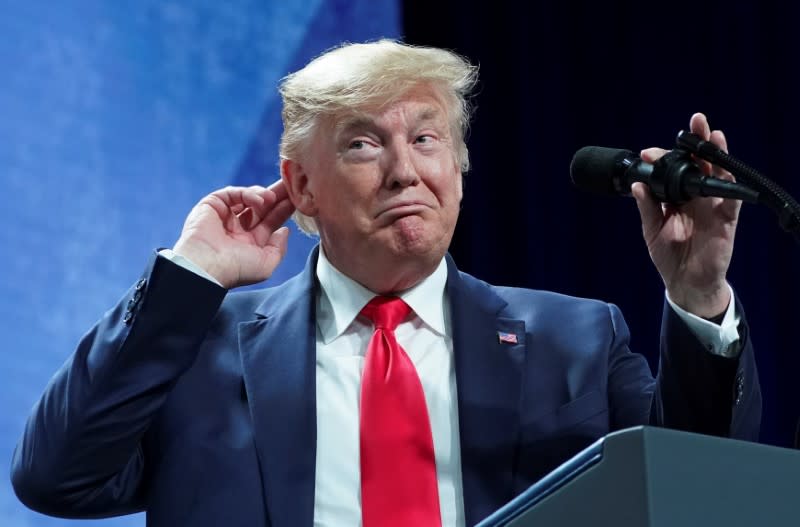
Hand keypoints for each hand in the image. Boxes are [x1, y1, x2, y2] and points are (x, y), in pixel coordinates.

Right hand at [172, 181, 295, 288]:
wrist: (207, 266)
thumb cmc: (236, 270)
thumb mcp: (266, 264)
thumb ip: (279, 248)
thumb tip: (285, 231)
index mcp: (250, 243)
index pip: (271, 221)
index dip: (284, 210)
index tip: (298, 199)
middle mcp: (238, 228)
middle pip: (262, 207)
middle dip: (277, 195)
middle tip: (292, 183)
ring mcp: (225, 216)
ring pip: (248, 197)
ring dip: (264, 194)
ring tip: (272, 197)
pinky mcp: (212, 205)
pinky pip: (233, 193)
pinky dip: (247, 193)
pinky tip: (259, 200)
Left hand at [632, 113, 738, 317]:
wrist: (685, 282)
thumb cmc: (669, 255)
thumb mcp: (651, 230)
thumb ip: (647, 207)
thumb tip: (637, 185)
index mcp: (676, 196)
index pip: (672, 169)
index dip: (663, 158)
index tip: (647, 153)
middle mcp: (695, 196)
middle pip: (699, 163)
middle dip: (697, 141)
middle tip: (695, 121)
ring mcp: (712, 205)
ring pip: (717, 174)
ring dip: (716, 154)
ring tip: (713, 135)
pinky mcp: (726, 220)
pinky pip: (730, 200)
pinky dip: (729, 186)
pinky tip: (724, 173)